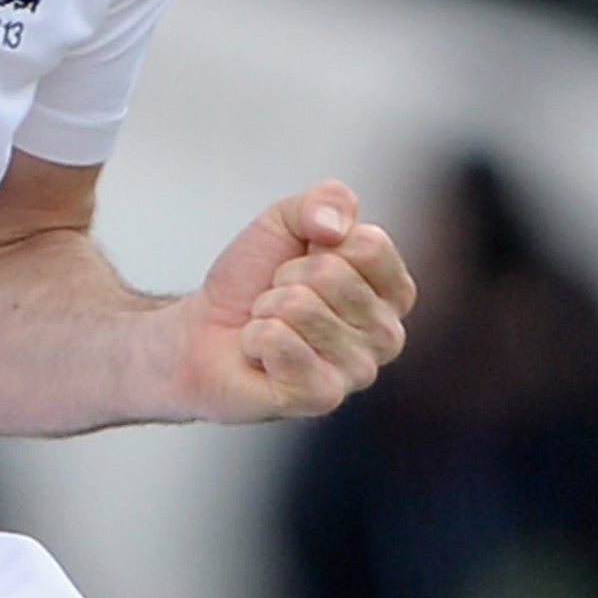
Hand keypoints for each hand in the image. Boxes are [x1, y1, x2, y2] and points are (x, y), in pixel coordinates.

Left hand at [178, 180, 414, 421]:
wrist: (205, 328)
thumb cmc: (255, 278)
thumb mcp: (286, 219)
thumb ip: (324, 201)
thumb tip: (336, 227)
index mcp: (391, 290)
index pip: (370, 245)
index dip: (320, 240)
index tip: (304, 258)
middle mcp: (387, 335)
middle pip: (332, 274)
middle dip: (287, 277)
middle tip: (277, 297)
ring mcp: (358, 371)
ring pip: (301, 307)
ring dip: (268, 309)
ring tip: (270, 324)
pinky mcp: (323, 397)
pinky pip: (280, 341)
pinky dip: (256, 337)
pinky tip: (261, 355)